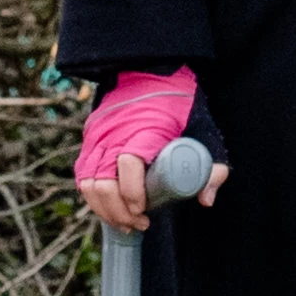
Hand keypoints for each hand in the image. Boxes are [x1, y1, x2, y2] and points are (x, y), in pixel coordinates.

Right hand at [77, 68, 218, 232]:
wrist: (147, 72)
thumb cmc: (178, 104)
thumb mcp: (203, 129)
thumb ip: (212, 165)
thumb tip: (205, 200)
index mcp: (142, 128)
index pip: (128, 164)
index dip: (132, 193)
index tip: (144, 211)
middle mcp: (113, 133)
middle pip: (103, 182)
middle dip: (119, 211)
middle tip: (139, 224)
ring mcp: (97, 137)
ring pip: (89, 183)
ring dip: (104, 210)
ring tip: (125, 223)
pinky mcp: (89, 141)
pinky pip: (83, 175)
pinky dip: (93, 198)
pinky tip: (108, 211)